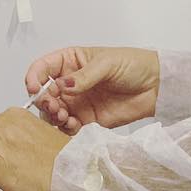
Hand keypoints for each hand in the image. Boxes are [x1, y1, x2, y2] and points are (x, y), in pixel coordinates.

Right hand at [25, 46, 159, 133]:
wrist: (156, 87)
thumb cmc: (134, 65)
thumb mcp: (107, 63)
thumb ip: (83, 76)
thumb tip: (62, 86)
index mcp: (70, 61)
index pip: (43, 68)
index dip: (34, 77)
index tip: (34, 88)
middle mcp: (69, 82)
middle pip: (44, 93)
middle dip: (44, 101)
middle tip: (54, 106)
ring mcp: (77, 101)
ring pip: (53, 112)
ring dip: (53, 116)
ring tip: (65, 116)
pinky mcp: (87, 119)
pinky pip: (68, 127)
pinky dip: (66, 128)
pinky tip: (74, 124)